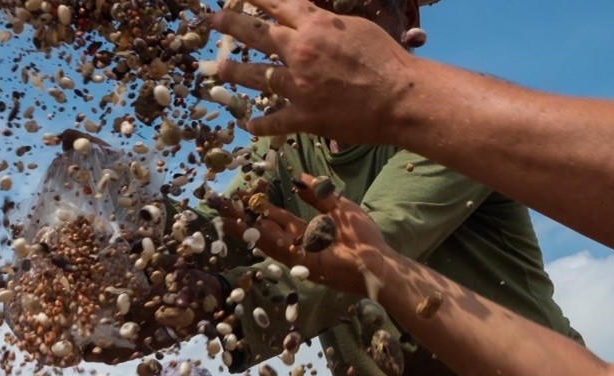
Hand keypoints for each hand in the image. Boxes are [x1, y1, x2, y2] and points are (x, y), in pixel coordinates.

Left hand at [211, 0, 421, 144]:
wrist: (400, 98)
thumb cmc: (386, 59)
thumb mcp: (357, 27)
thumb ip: (328, 24)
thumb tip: (312, 19)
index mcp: (316, 26)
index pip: (278, 4)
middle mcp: (301, 53)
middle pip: (257, 35)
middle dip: (232, 25)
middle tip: (214, 19)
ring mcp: (299, 86)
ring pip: (257, 77)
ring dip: (235, 72)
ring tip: (220, 69)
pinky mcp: (305, 116)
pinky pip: (275, 122)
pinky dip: (261, 125)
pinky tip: (248, 125)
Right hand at [218, 175, 408, 302]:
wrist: (376, 261)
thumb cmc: (363, 237)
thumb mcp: (339, 207)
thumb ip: (319, 194)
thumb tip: (299, 179)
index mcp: (307, 232)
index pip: (278, 219)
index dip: (261, 208)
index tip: (245, 196)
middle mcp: (298, 244)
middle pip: (265, 229)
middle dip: (244, 219)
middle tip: (223, 207)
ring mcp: (297, 255)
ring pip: (266, 240)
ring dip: (246, 229)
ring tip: (226, 217)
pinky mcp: (301, 263)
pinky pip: (279, 249)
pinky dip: (262, 239)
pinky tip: (248, 229)